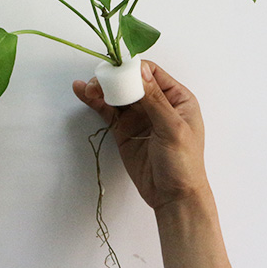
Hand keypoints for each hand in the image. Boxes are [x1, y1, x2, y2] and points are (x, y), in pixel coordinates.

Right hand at [73, 60, 209, 210]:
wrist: (173, 198)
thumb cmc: (184, 164)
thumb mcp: (172, 128)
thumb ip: (155, 100)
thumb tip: (139, 71)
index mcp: (177, 98)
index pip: (151, 73)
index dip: (133, 69)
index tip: (117, 71)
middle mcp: (157, 103)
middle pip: (130, 81)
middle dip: (113, 78)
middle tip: (98, 82)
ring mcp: (139, 116)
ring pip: (117, 94)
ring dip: (101, 89)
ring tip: (88, 89)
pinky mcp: (124, 129)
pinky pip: (108, 110)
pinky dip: (95, 102)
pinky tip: (83, 93)